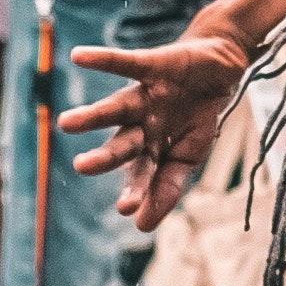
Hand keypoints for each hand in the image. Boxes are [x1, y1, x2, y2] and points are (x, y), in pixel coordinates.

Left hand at [61, 20, 253, 227]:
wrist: (218, 66)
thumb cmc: (198, 115)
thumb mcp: (190, 154)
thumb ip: (168, 188)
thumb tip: (140, 227)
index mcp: (153, 149)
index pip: (143, 174)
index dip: (137, 190)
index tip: (125, 209)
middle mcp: (143, 125)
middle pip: (123, 144)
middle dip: (106, 157)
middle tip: (82, 167)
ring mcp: (145, 96)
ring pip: (116, 109)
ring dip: (92, 116)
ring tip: (66, 124)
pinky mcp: (151, 65)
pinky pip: (125, 62)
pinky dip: (103, 59)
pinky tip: (77, 57)